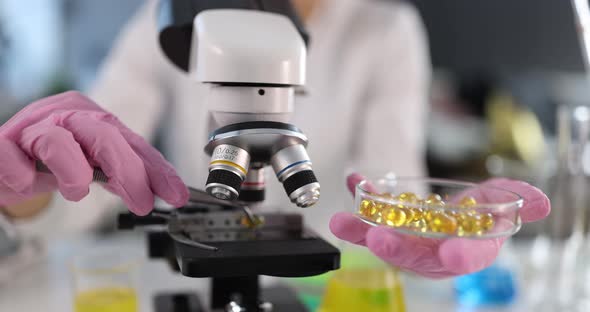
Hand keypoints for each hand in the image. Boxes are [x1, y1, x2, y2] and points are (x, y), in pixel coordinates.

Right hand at [0, 91, 188, 215]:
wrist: (1, 160)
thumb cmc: (47, 161)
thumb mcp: (90, 165)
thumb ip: (120, 175)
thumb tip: (156, 191)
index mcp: (91, 120)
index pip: (132, 142)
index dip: (157, 169)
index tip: (177, 195)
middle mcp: (64, 116)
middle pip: (103, 135)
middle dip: (129, 171)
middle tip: (143, 202)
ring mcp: (30, 128)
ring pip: (58, 140)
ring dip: (73, 172)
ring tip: (77, 191)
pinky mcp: (0, 145)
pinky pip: (10, 156)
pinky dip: (21, 174)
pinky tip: (25, 183)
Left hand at [330, 173, 549, 277]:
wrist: (452, 213)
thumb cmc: (478, 212)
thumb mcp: (501, 200)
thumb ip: (519, 199)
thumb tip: (540, 202)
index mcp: (468, 249)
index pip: (467, 258)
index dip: (461, 255)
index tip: (451, 252)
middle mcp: (435, 252)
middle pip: (417, 256)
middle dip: (398, 250)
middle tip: (378, 240)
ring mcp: (409, 242)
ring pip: (384, 242)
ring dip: (361, 232)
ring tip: (341, 221)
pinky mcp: (389, 228)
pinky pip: (371, 219)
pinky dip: (360, 202)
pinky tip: (353, 181)